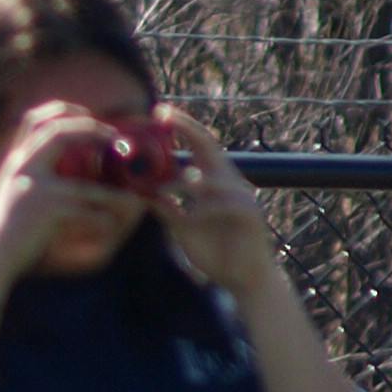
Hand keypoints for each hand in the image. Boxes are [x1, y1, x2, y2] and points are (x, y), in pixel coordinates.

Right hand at [0, 101, 147, 298]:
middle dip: (92, 129)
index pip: (34, 119)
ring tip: (132, 198)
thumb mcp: (12, 195)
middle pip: (57, 129)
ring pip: (85, 185)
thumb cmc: (2, 232)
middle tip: (115, 138)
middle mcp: (22, 168)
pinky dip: (104, 220)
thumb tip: (64, 175)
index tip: (90, 117)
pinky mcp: (46, 210)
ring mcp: (33, 187)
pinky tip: (111, 228)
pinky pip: (88, 211)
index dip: (65, 110)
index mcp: (16, 162)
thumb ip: (32, 178)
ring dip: (113, 193)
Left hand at [146, 110, 281, 299]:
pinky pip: (224, 204)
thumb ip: (167, 208)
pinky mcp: (250, 215)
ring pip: (212, 178)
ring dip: (183, 182)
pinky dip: (203, 209)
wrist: (244, 279)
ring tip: (160, 190)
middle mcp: (230, 182)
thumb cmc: (216, 251)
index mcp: (214, 181)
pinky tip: (188, 217)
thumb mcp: (183, 227)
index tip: (159, 111)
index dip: (182, 127)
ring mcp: (242, 196)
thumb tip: (141, 193)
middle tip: (163, 115)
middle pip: (210, 146)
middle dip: (187, 128)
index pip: (199, 145)